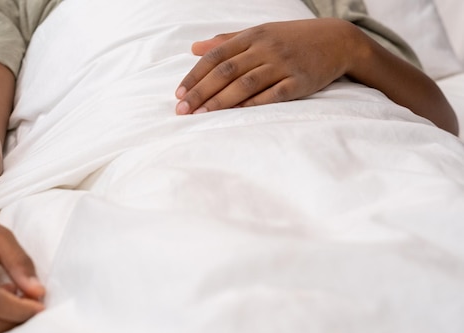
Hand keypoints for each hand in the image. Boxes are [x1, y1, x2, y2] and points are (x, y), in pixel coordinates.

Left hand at [175, 18, 352, 114]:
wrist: (338, 40)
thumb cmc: (291, 39)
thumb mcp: (259, 34)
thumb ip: (226, 41)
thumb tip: (194, 48)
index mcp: (252, 36)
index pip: (215, 56)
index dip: (195, 75)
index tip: (178, 94)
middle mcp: (265, 48)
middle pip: (226, 71)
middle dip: (201, 91)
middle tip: (182, 109)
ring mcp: (282, 65)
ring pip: (245, 83)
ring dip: (220, 101)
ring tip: (201, 115)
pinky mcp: (299, 81)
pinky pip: (272, 95)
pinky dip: (252, 105)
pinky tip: (234, 115)